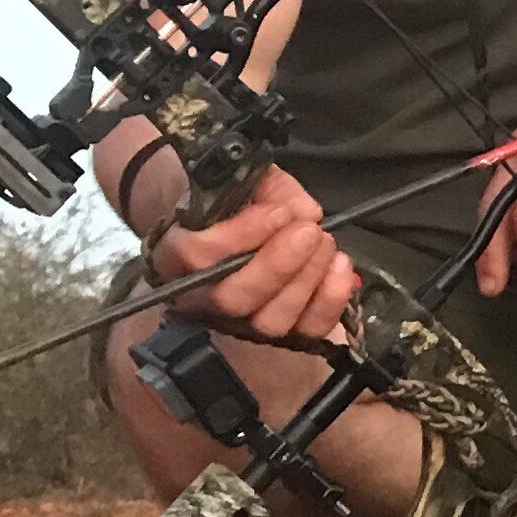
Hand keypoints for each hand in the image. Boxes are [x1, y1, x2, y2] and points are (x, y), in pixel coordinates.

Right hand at [152, 165, 360, 344]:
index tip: (278, 212)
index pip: (198, 256)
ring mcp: (241, 323)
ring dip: (306, 280)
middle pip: (233, 299)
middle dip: (278, 264)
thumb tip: (305, 211)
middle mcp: (202, 299)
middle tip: (310, 231)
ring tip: (325, 243)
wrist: (237, 227)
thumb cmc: (233, 203)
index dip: (242, 235)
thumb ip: (270, 190)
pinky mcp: (280, 334)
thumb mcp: (242, 182)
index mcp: (175, 256)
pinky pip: (307, 331)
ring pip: (270, 321)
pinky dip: (330, 301)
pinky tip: (341, 266)